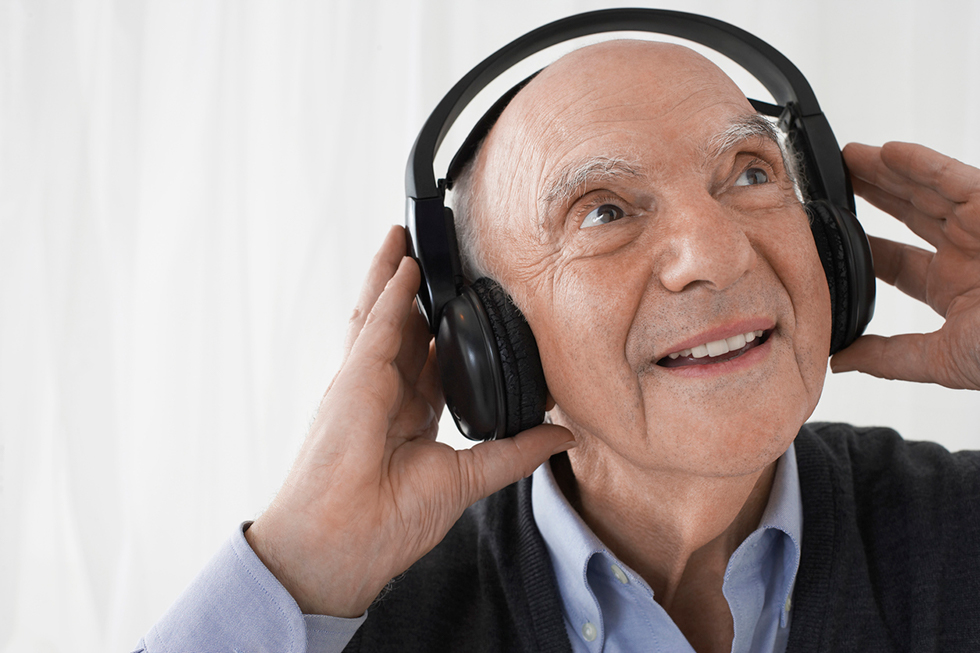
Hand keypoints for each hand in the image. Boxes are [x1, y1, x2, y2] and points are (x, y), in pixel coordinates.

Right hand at [245, 225, 574, 616]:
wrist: (342, 545)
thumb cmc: (387, 523)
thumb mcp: (467, 480)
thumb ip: (513, 452)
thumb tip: (560, 437)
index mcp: (407, 417)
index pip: (429, 363)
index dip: (446, 334)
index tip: (468, 310)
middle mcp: (383, 394)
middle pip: (402, 329)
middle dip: (416, 294)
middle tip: (432, 259)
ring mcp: (363, 384)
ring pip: (381, 316)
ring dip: (394, 276)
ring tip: (406, 240)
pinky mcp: (353, 379)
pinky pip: (376, 325)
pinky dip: (392, 292)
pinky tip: (406, 264)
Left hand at [831, 141, 979, 388]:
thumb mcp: (944, 359)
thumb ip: (889, 357)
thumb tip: (838, 360)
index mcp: (953, 288)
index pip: (895, 262)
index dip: (861, 245)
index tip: (824, 234)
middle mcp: (968, 252)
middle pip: (909, 215)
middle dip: (870, 194)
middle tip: (828, 181)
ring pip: (927, 191)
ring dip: (887, 171)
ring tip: (846, 156)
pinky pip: (957, 179)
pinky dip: (922, 164)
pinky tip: (886, 153)